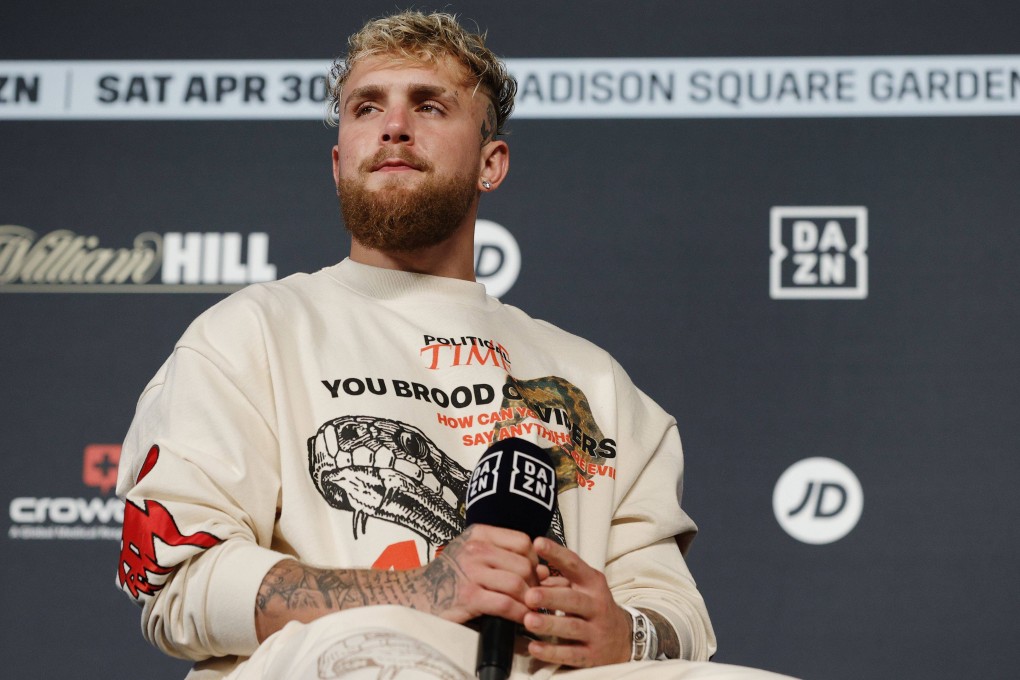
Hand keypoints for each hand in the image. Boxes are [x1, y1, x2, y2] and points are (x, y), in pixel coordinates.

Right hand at [419, 524, 539, 624]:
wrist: (416, 593)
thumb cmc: (449, 575)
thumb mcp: (474, 554)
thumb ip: (506, 558)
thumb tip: (544, 571)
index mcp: (479, 534)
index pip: (523, 541)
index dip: (534, 560)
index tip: (533, 574)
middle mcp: (475, 549)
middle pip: (523, 564)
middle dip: (534, 584)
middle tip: (532, 597)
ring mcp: (471, 572)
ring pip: (517, 584)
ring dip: (528, 601)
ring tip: (528, 609)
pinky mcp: (469, 596)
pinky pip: (506, 604)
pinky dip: (518, 614)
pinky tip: (520, 619)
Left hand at [522, 537, 631, 667]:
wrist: (623, 640)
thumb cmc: (593, 607)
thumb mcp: (583, 588)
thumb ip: (558, 580)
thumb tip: (533, 572)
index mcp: (592, 583)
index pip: (574, 565)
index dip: (556, 554)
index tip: (538, 544)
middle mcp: (597, 606)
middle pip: (574, 600)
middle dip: (551, 597)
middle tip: (530, 595)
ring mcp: (596, 632)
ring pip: (573, 627)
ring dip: (550, 624)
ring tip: (529, 621)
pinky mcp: (592, 655)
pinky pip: (571, 654)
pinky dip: (552, 652)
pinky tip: (534, 648)